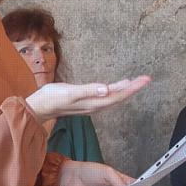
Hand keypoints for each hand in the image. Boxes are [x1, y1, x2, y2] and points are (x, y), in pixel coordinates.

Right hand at [26, 76, 150, 123]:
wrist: (39, 107)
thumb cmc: (52, 98)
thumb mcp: (69, 92)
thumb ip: (88, 90)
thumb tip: (106, 89)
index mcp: (94, 103)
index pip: (118, 95)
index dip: (132, 88)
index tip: (144, 80)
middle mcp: (95, 106)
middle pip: (119, 97)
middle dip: (133, 88)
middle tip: (146, 79)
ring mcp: (91, 105)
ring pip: (114, 97)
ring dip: (125, 90)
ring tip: (137, 82)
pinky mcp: (86, 102)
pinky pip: (106, 97)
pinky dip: (115, 91)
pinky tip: (117, 86)